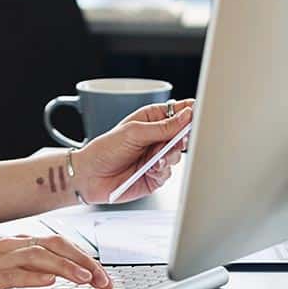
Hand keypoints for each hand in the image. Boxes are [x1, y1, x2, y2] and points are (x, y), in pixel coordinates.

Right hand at [0, 234, 111, 288]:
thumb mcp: (0, 268)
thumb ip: (26, 270)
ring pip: (40, 256)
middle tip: (104, 280)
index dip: (84, 257)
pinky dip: (35, 275)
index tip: (102, 274)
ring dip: (68, 267)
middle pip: (56, 246)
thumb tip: (54, 277)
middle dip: (85, 262)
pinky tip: (50, 280)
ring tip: (86, 279)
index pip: (59, 245)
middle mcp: (11, 247)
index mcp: (17, 244)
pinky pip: (14, 273)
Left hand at [74, 99, 192, 204]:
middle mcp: (157, 137)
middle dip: (181, 139)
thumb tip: (187, 116)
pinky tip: (150, 169)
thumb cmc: (105, 149)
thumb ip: (163, 127)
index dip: (190, 113)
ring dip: (169, 156)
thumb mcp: (134, 132)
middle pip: (184, 135)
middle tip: (177, 141)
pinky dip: (162, 171)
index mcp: (152, 119)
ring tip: (155, 158)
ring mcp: (157, 157)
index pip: (179, 112)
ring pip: (179, 155)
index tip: (197, 117)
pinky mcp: (156, 176)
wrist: (89, 176)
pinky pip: (170, 172)